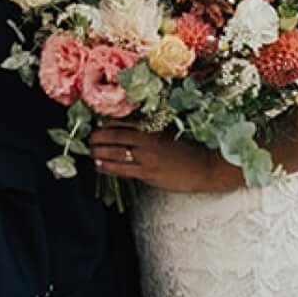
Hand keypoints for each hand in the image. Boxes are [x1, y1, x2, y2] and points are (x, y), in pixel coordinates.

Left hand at [88, 123, 232, 193]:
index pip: (124, 122)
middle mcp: (148, 141)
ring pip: (115, 153)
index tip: (99, 124)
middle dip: (99, 137)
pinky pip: (122, 169)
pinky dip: (108, 166)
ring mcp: (147, 158)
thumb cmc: (192, 150)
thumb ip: (154, 131)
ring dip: (99, 152)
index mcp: (155, 128)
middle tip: (90, 137)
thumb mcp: (172, 134)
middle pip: (115, 136)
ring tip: (91, 151)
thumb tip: (134, 130)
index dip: (108, 124)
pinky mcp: (148, 174)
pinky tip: (100, 165)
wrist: (207, 167)